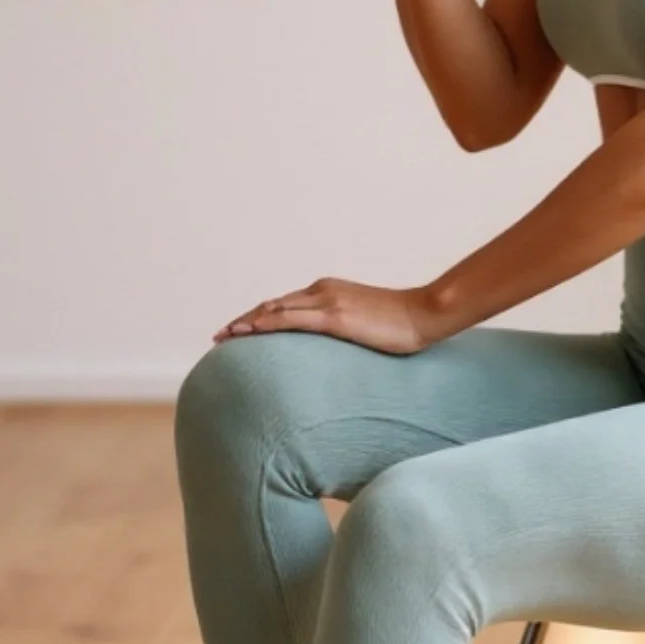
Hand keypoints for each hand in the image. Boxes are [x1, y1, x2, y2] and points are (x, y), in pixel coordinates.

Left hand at [211, 276, 443, 355]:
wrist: (425, 314)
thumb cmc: (402, 324)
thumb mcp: (366, 325)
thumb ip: (344, 330)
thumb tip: (332, 352)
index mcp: (329, 291)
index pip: (284, 304)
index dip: (258, 317)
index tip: (237, 331)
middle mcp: (323, 290)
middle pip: (271, 305)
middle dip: (243, 320)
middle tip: (219, 336)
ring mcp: (328, 301)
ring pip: (275, 309)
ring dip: (246, 322)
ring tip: (223, 337)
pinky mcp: (335, 316)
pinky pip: (291, 320)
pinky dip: (265, 324)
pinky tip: (248, 333)